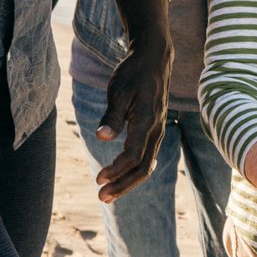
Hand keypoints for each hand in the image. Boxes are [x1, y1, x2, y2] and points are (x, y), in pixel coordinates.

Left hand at [95, 0, 171, 201]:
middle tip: (101, 197)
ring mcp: (159, 131)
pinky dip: (135, 171)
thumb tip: (101, 138)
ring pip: (147, 165)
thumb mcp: (118, 91)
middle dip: (122, 185)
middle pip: (143, 168)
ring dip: (127, 182)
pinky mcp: (156, 131)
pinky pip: (148, 158)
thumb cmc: (133, 74)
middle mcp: (157, 130)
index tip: (98, 179)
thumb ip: (112, 116)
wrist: (154, 59)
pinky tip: (122, 178)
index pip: (133, 155)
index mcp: (147, 121)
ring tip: (108, 194)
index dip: (116, 170)